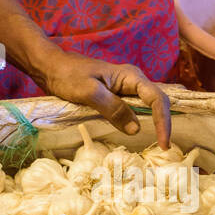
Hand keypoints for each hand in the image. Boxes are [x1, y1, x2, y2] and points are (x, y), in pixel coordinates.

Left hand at [38, 51, 171, 147]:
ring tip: (158, 144)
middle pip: (157, 103)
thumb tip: (136, 129)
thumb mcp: (90, 93)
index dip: (163, 121)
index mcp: (130, 76)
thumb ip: (113, 109)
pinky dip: (137, 122)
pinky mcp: (115, 97)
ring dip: (153, 124)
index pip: (157, 99)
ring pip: (146, 107)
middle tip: (164, 147)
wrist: (50, 67)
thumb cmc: (68, 75)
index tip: (163, 143)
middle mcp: (132, 81)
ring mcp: (124, 89)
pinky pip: (132, 110)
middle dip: (163, 124)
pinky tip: (138, 134)